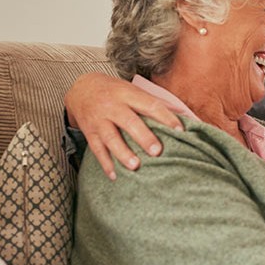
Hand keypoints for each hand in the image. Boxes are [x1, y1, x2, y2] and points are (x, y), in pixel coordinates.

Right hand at [64, 72, 181, 179]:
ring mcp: (99, 120)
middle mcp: (112, 106)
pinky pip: (96, 149)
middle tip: (157, 151)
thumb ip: (153, 102)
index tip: (180, 130)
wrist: (81, 89)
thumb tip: (183, 113)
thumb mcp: (132, 90)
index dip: (165, 117)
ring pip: (111, 138)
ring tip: (136, 166)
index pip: (150, 105)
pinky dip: (105, 163)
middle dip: (144, 137)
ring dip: (123, 153)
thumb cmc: (115, 91)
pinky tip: (115, 176)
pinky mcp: (89, 132)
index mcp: (127, 94)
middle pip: (129, 122)